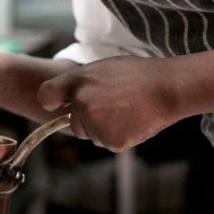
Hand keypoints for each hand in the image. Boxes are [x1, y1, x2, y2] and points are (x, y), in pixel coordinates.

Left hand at [35, 56, 179, 151]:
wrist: (167, 87)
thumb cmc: (139, 75)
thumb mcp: (104, 68)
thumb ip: (81, 83)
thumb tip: (68, 100)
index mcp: (78, 81)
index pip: (46, 96)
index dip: (53, 102)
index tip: (58, 106)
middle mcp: (82, 103)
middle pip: (74, 124)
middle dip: (88, 120)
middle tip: (114, 106)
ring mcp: (96, 123)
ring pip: (92, 136)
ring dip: (104, 129)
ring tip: (127, 110)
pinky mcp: (111, 141)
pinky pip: (109, 144)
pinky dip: (120, 137)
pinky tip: (133, 121)